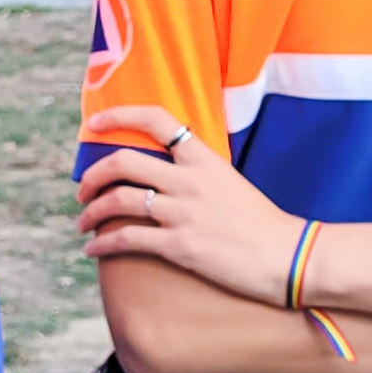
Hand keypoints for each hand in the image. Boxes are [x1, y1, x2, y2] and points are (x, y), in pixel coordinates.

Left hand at [74, 104, 304, 305]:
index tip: (93, 123)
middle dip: (92, 175)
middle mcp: (189, 180)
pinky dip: (102, 244)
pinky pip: (126, 238)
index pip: (157, 120)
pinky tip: (93, 250)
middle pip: (123, 161)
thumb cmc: (263, 224)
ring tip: (83, 223)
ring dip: (91, 211)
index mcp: (204, 159)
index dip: (119, 115)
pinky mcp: (180, 245)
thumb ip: (198, 173)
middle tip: (82, 189)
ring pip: (118, 199)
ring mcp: (183, 212)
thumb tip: (166, 174)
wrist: (290, 257)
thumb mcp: (230, 183)